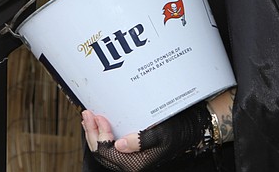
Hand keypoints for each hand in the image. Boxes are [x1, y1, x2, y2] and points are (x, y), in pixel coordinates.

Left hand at [81, 103, 211, 171]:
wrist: (192, 129)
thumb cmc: (178, 130)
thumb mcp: (161, 134)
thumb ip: (141, 140)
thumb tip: (119, 145)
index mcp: (135, 164)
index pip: (106, 152)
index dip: (99, 134)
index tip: (98, 115)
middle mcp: (131, 164)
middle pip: (102, 153)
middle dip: (92, 133)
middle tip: (86, 114)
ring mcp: (130, 159)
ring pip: (104, 151)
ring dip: (95, 133)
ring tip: (88, 118)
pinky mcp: (132, 152)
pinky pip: (111, 147)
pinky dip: (103, 135)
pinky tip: (100, 125)